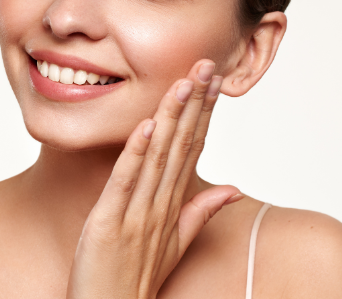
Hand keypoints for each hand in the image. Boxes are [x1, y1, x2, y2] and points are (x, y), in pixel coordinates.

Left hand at [66, 59, 241, 298]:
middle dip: (194, 104)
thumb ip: (201, 211)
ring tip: (183, 82)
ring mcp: (137, 215)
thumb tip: (231, 186)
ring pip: (158, 157)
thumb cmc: (136, 277)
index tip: (214, 81)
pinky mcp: (110, 223)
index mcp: (174, 206)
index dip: (204, 113)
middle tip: (207, 64)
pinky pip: (125, 182)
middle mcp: (161, 206)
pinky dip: (136, 153)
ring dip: (171, 117)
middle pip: (182, 145)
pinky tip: (146, 125)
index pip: (193, 150)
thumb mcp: (175, 243)